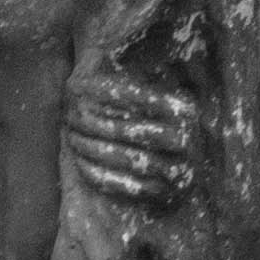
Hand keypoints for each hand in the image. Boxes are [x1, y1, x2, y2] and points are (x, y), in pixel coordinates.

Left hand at [65, 64, 198, 221]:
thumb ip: (132, 86)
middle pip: (126, 129)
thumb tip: (89, 64)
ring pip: (122, 157)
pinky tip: (80, 162)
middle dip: (91, 121)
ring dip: (90, 147)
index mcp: (183, 109)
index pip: (135, 95)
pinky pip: (122, 186)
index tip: (74, 86)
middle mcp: (184, 139)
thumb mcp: (159, 101)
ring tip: (71, 136)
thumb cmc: (163, 125)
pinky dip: (97, 173)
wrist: (192, 171)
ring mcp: (175, 170)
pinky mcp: (162, 195)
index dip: (101, 90)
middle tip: (68, 115)